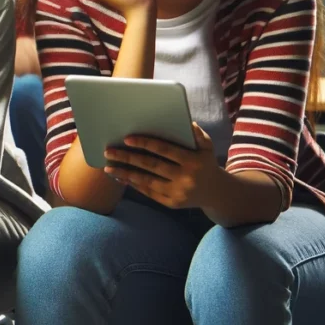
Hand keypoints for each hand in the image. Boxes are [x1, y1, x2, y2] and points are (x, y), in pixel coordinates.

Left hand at [102, 123, 223, 208]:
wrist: (216, 192)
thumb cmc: (206, 163)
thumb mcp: (207, 146)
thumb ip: (197, 134)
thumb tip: (184, 120)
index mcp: (193, 161)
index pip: (165, 150)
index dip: (145, 144)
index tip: (127, 139)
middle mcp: (185, 178)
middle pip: (151, 166)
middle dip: (127, 158)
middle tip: (109, 151)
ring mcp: (178, 193)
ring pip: (146, 181)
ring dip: (125, 174)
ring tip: (108, 167)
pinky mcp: (172, 203)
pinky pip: (149, 193)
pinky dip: (134, 184)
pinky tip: (121, 177)